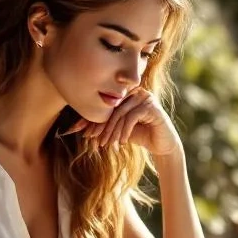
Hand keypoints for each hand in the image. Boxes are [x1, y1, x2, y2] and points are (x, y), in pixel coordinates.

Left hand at [65, 88, 181, 155]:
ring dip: (112, 131)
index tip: (80, 130)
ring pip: (121, 113)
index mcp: (126, 93)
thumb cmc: (140, 135)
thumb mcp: (118, 129)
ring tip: (107, 144)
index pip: (106, 104)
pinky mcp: (153, 107)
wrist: (162, 145)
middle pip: (112, 108)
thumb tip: (75, 125)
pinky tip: (123, 142)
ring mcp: (145, 97)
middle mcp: (136, 91)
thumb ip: (103, 124)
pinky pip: (133, 117)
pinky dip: (125, 131)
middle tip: (92, 139)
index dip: (92, 117)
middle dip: (100, 125)